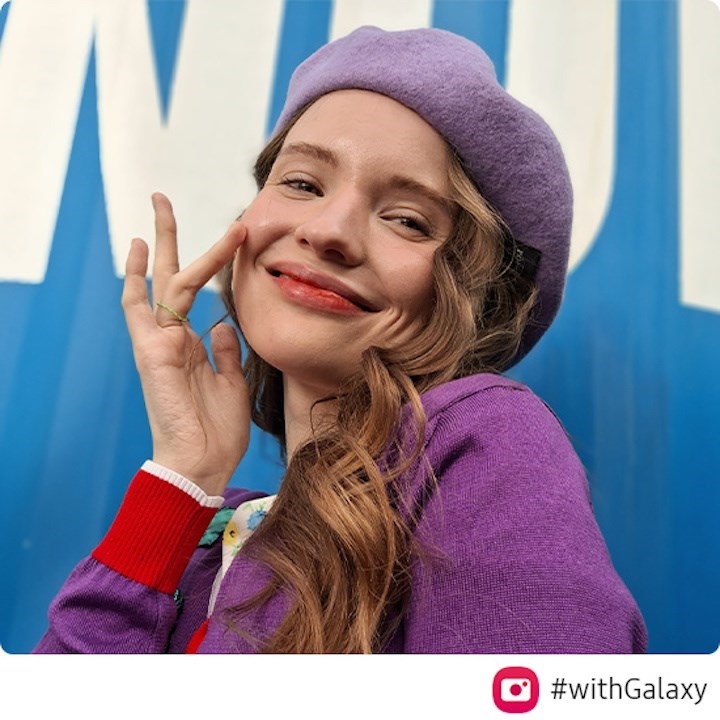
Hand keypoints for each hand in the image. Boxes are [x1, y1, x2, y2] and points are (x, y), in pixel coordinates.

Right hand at [122, 193, 248, 495]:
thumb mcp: (232, 383)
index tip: (229, 235)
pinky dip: (140, 275)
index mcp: (192, 345)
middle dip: (171, 237)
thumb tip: (222, 323)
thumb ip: (226, 351)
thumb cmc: (216, 432)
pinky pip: (142, 306)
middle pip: (173, 276)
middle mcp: (173, 337)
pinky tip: (142, 245)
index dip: (211, 262)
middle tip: (162, 197)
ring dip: (168, 241)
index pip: (198, 294)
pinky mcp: (152, 351)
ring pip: (167, 281)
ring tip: (162, 201)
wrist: (202, 465)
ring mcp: (160, 342)